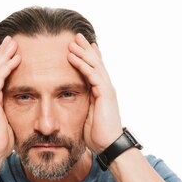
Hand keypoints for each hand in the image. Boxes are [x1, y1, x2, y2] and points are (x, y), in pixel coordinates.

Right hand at [0, 36, 20, 159]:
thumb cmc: (1, 143)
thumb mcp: (10, 124)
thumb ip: (14, 114)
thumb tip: (24, 113)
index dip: (1, 62)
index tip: (8, 51)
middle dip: (2, 53)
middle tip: (10, 39)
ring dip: (5, 55)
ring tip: (13, 42)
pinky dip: (7, 67)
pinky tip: (15, 58)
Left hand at [67, 33, 122, 153]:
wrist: (109, 146)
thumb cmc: (98, 136)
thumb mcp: (87, 117)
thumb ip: (83, 106)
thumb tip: (72, 103)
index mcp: (102, 93)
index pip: (95, 70)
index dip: (89, 57)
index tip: (80, 47)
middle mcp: (106, 88)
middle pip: (96, 63)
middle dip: (86, 49)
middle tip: (76, 36)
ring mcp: (107, 90)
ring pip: (94, 65)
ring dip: (83, 53)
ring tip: (72, 42)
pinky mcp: (105, 94)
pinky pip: (92, 75)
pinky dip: (82, 64)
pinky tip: (73, 57)